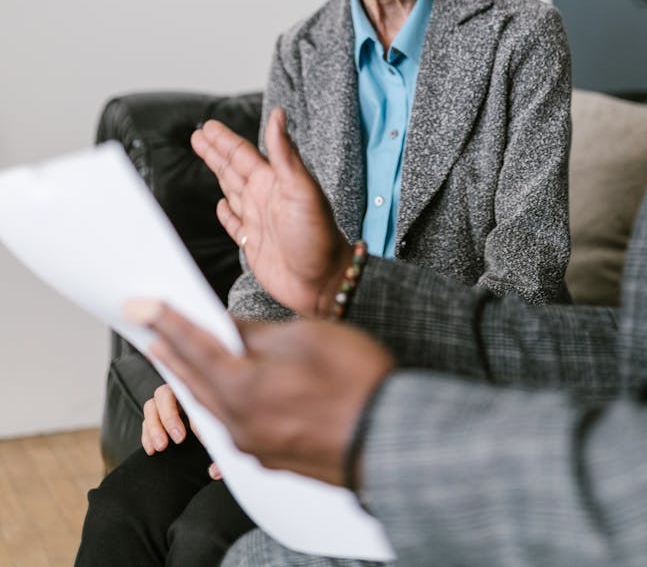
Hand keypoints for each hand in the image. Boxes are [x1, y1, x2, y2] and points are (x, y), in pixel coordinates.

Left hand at [125, 300, 394, 486]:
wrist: (392, 440)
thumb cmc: (355, 381)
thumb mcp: (305, 337)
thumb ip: (256, 334)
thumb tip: (226, 327)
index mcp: (243, 388)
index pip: (193, 345)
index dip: (164, 319)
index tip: (138, 303)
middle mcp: (238, 423)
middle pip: (192, 379)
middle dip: (169, 348)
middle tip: (147, 325)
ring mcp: (254, 446)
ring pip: (209, 404)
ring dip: (191, 375)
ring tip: (174, 352)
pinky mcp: (272, 458)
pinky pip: (230, 425)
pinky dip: (218, 399)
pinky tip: (220, 387)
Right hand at [191, 108, 352, 316]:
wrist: (323, 281)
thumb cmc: (318, 236)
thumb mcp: (301, 189)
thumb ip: (285, 153)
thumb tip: (278, 114)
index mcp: (274, 181)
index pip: (242, 154)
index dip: (224, 140)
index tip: (208, 126)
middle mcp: (265, 198)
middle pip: (233, 168)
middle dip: (215, 151)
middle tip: (198, 135)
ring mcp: (259, 220)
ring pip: (231, 190)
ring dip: (217, 173)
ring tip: (205, 158)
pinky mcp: (253, 244)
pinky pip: (234, 224)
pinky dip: (226, 214)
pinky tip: (221, 205)